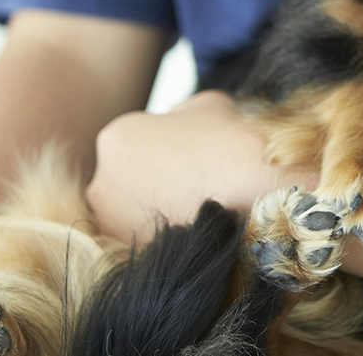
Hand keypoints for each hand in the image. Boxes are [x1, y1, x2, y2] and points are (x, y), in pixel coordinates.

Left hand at [86, 91, 317, 242]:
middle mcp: (102, 183)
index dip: (166, 151)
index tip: (193, 159)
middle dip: (155, 185)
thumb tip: (179, 120)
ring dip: (161, 213)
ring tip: (201, 211)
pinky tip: (201, 232)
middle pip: (128, 183)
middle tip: (195, 188)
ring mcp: (115, 225)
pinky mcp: (136, 258)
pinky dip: (171, 241)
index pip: (134, 146)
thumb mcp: (210, 105)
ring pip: (136, 217)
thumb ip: (182, 112)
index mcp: (117, 139)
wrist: (261, 189)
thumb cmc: (234, 139)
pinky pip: (152, 246)